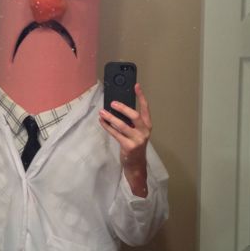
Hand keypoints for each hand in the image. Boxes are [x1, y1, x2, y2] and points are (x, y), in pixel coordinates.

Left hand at [99, 83, 151, 197]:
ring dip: (110, 118)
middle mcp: (144, 132)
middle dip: (123, 108)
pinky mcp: (128, 147)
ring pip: (122, 125)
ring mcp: (137, 140)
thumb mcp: (136, 132)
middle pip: (134, 115)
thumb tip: (116, 108)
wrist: (136, 164)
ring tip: (102, 112)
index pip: (145, 108)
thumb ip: (130, 122)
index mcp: (147, 126)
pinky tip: (102, 122)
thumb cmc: (134, 145)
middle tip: (112, 103)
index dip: (141, 96)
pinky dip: (107, 127)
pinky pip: (115, 134)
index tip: (136, 86)